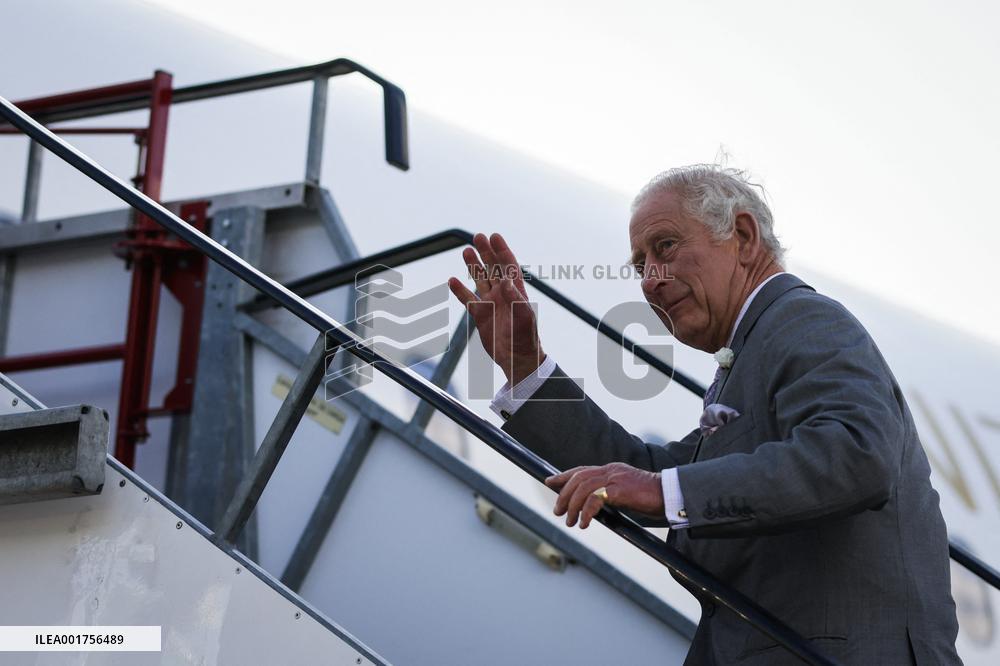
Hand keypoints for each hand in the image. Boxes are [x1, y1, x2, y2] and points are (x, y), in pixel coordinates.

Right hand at [448, 232, 543, 384]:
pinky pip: (468, 299)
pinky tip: (452, 280)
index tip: (494, 236)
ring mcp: (491, 303)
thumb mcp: (525, 317)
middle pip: (493, 268)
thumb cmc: (526, 338)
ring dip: (474, 266)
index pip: (509, 265)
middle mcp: (503, 294)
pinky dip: (460, 290)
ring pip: (480, 279)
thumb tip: (507, 280)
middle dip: (486, 252)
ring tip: (466, 251)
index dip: (502, 250)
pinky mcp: (480, 315)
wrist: (517, 359)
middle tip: (478, 236)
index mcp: (516, 291)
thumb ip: (516, 298)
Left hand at [545, 463, 663, 528]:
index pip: (582, 470)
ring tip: (569, 522)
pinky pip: (594, 499)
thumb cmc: (651, 498)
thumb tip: (595, 507)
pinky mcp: (618, 489)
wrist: (670, 495)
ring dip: (572, 507)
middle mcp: (610, 470)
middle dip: (563, 495)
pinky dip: (585, 512)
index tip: (550, 482)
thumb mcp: (627, 493)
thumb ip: (611, 495)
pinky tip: (584, 524)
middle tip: (557, 511)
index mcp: (611, 469)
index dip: (563, 476)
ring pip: (582, 489)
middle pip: (578, 478)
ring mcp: (614, 478)